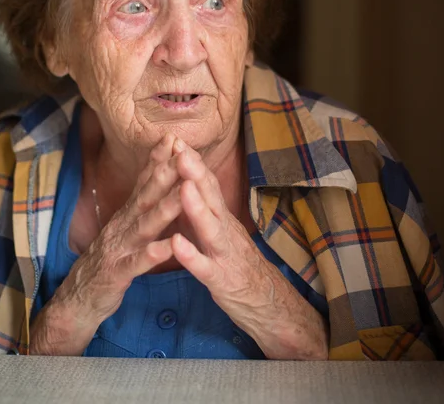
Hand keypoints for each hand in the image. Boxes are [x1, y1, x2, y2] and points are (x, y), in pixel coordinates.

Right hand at [30, 133, 183, 354]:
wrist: (78, 299)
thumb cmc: (110, 260)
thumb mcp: (124, 229)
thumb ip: (140, 206)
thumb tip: (156, 179)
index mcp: (127, 215)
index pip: (143, 182)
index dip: (158, 160)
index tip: (174, 138)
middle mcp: (121, 226)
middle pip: (145, 196)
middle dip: (165, 174)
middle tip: (182, 154)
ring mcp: (118, 249)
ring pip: (143, 226)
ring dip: (164, 209)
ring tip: (182, 193)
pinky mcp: (116, 274)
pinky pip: (136, 264)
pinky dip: (152, 254)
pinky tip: (168, 247)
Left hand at [170, 141, 328, 359]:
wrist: (268, 303)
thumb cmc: (237, 264)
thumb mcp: (220, 233)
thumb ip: (204, 211)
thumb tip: (185, 183)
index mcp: (222, 218)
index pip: (208, 185)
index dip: (193, 163)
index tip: (176, 140)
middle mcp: (226, 230)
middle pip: (211, 198)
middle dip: (194, 173)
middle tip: (180, 149)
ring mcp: (225, 254)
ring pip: (210, 228)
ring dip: (196, 207)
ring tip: (183, 187)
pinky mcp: (222, 281)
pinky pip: (205, 268)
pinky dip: (191, 255)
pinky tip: (176, 244)